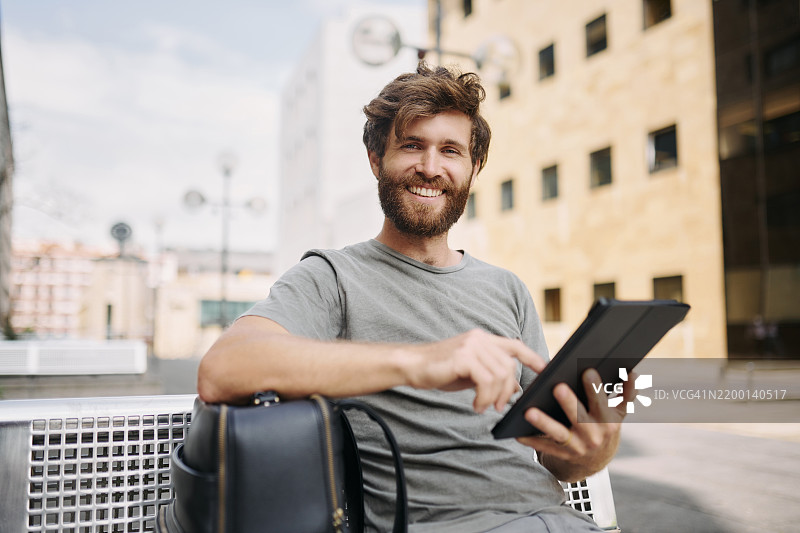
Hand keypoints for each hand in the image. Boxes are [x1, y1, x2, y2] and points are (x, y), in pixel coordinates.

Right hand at [405, 329, 546, 413]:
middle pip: (509, 366)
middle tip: (498, 407)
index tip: (545, 371)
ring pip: (500, 375)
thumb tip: (514, 387)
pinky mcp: (463, 357)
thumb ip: (490, 374)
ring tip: (483, 406)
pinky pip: (486, 381)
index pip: (515, 346)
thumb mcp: (470, 371)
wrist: (412, 365)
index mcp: (482, 339)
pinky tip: (475, 405)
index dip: (533, 357)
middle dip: (508, 391)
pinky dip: (485, 398)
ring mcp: (472, 346)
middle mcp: (480, 338)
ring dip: (495, 397)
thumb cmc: (439, 370)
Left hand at [515, 368, 636, 481]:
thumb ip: (626, 393)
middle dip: (570, 403)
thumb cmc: (604, 426)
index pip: (602, 403)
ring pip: (559, 434)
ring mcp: (578, 447)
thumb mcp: (618, 413)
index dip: (596, 389)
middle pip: (580, 417)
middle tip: (558, 387)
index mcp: (608, 422)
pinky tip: (518, 432)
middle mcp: (594, 435)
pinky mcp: (562, 455)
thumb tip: (631, 371)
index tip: (588, 371)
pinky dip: (531, 441)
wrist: (596, 461)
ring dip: (545, 423)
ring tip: (529, 411)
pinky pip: (544, 447)